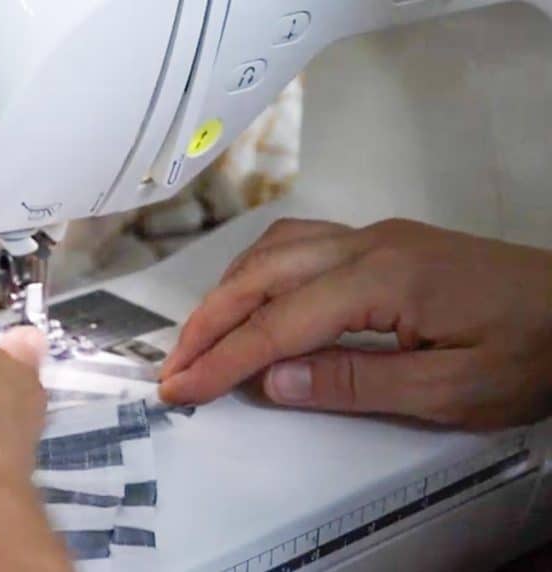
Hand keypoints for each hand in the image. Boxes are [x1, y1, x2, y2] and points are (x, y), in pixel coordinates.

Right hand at [160, 218, 551, 428]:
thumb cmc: (532, 350)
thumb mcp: (452, 388)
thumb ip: (358, 381)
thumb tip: (275, 380)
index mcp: (380, 281)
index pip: (277, 325)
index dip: (222, 360)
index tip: (181, 388)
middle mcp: (366, 246)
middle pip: (260, 277)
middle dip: (207, 323)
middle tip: (173, 367)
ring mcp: (373, 237)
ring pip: (273, 251)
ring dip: (226, 292)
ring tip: (201, 335)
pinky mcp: (382, 241)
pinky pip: (298, 242)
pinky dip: (258, 269)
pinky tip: (252, 292)